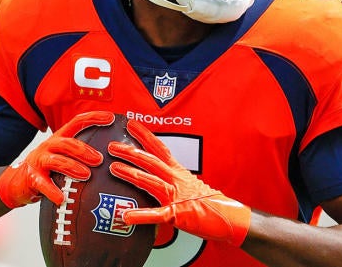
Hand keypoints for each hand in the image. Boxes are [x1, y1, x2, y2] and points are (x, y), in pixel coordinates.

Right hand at [0, 111, 113, 208]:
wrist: (18, 181)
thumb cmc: (48, 169)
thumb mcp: (63, 155)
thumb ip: (81, 153)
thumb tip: (112, 154)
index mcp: (60, 138)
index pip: (77, 122)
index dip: (93, 118)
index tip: (111, 118)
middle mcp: (49, 146)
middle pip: (67, 143)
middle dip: (84, 150)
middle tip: (100, 159)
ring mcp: (39, 161)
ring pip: (56, 161)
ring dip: (72, 167)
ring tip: (86, 175)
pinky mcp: (32, 178)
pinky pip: (43, 184)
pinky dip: (52, 191)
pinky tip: (61, 198)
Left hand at [108, 119, 250, 246]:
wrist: (229, 217)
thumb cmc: (207, 203)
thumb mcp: (187, 185)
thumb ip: (169, 179)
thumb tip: (152, 176)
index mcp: (178, 172)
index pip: (159, 149)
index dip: (144, 135)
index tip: (130, 124)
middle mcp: (176, 180)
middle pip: (151, 161)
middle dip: (131, 152)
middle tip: (113, 146)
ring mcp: (177, 196)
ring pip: (151, 181)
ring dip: (131, 174)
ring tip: (114, 168)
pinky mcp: (178, 214)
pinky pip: (157, 214)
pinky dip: (142, 215)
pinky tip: (127, 215)